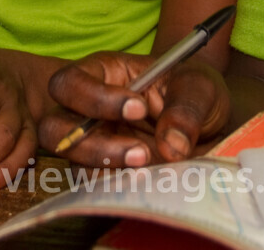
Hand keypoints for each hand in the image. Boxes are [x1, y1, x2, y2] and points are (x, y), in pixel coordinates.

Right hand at [41, 51, 227, 168]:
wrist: (209, 126)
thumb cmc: (195, 93)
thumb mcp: (200, 88)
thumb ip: (186, 109)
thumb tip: (171, 145)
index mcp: (103, 74)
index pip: (71, 83)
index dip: (94, 98)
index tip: (138, 109)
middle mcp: (88, 109)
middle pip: (54, 128)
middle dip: (91, 144)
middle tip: (141, 153)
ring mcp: (94, 143)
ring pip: (72, 162)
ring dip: (107, 169)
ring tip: (151, 167)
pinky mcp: (106, 172)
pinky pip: (93, 186)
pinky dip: (117, 188)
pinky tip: (147, 182)